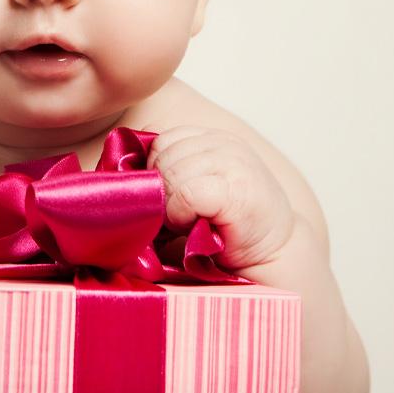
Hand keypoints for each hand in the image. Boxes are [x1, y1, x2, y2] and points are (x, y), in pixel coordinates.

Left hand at [147, 126, 295, 274]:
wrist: (271, 254)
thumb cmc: (227, 227)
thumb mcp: (195, 189)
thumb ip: (167, 176)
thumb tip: (122, 179)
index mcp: (211, 138)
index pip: (161, 141)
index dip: (156, 174)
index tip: (169, 200)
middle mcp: (224, 143)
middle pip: (163, 158)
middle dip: (161, 193)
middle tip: (181, 217)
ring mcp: (234, 162)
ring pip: (171, 175)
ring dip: (171, 208)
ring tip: (192, 223)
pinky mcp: (237, 188)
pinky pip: (185, 194)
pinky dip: (181, 216)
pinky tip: (197, 227)